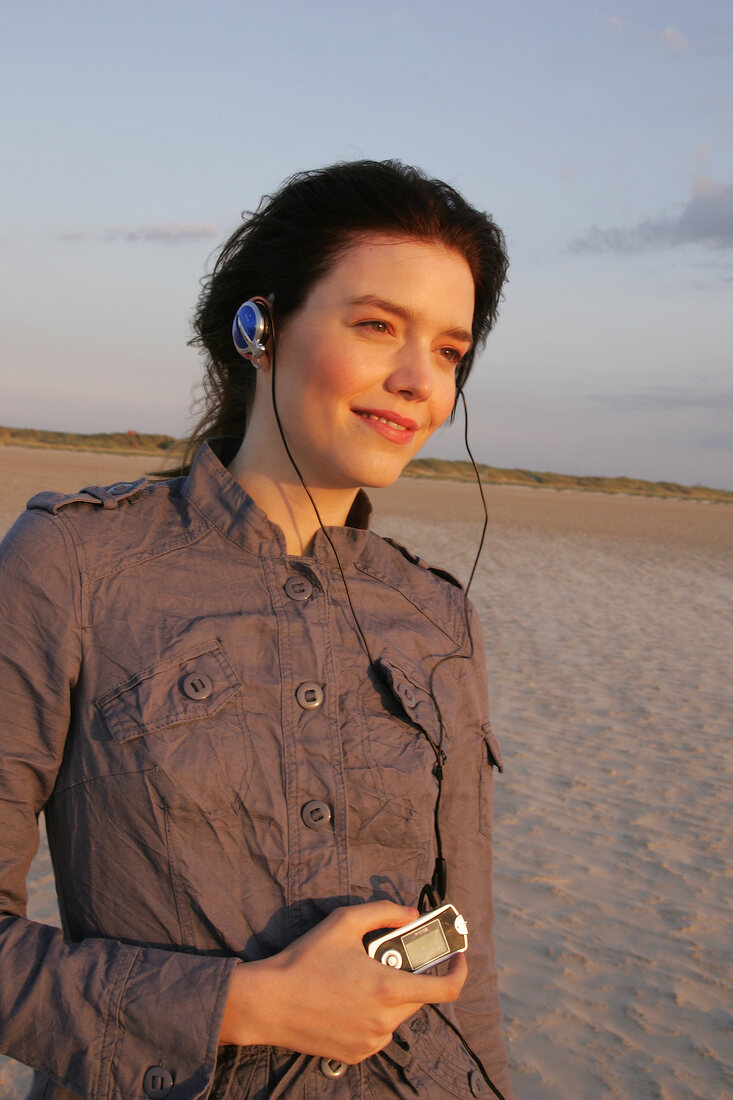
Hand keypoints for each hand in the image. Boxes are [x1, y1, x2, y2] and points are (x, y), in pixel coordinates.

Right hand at [218, 900, 466, 1062]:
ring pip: (397, 1014)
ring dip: (390, 995)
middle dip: (411, 975)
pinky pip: (378, 1031)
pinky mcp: (356, 1055)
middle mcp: (386, 1021)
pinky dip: (373, 1014)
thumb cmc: (306, 960)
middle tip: (387, 957)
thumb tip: (411, 913)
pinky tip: (346, 1000)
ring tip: (358, 978)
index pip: (446, 990)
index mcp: (389, 989)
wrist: (269, 1003)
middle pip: (419, 998)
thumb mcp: (344, 922)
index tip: (458, 955)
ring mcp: (372, 1042)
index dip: (460, 971)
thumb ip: (384, 912)